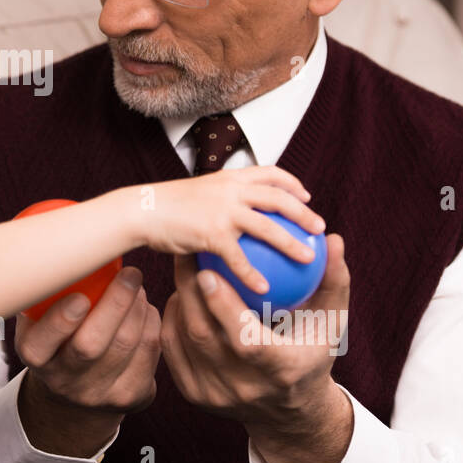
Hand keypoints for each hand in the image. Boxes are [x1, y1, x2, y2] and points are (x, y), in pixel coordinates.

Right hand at [14, 266, 161, 457]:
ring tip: (136, 286)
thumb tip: (58, 237)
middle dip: (115, 304)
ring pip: (127, 345)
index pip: (40, 344)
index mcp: (36, 357)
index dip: (60, 321)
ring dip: (138, 307)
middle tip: (130, 273)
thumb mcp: (38, 318)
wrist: (76, 391)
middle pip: (91, 345)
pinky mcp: (132, 396)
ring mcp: (100, 394)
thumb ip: (44, 289)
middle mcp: (64, 381)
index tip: (79, 297)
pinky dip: (152, 322)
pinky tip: (145, 308)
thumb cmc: (58, 336)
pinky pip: (150, 352)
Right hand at [143, 166, 325, 295]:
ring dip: (292, 243)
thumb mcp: (197, 192)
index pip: (269, 172)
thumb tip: (234, 211)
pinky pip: (239, 258)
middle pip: (278, 198)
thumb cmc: (166, 207)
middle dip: (304, 212)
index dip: (291, 182)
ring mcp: (222, 210)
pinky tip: (264, 290)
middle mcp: (231, 189)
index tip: (306, 195)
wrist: (141, 210)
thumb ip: (219, 198)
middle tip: (320, 228)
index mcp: (229, 177)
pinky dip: (253, 275)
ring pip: (268, 227)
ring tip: (309, 259)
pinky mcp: (211, 233)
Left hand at [160, 233, 352, 462]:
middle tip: (188, 252)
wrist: (288, 412)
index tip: (209, 271)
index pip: (247, 342)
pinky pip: (173, 348)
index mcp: (281, 371)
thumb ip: (333, 282)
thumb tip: (334, 239)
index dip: (224, 307)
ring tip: (183, 266)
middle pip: (204, 336)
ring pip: (184, 339)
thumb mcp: (330, 323)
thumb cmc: (312, 353)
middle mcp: (245, 388)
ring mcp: (215, 395)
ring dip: (180, 298)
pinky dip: (173, 317)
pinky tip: (180, 293)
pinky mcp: (194, 395)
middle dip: (189, 290)